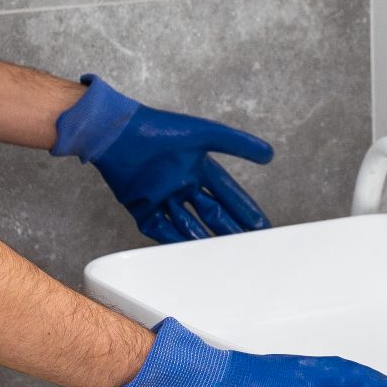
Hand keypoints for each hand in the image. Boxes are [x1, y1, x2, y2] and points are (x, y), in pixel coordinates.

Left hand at [54, 75, 273, 242]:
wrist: (117, 134)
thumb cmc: (159, 128)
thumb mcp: (204, 134)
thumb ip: (236, 143)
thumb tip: (269, 154)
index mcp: (198, 167)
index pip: (228, 194)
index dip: (245, 210)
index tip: (262, 227)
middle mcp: (182, 184)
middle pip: (212, 214)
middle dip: (230, 231)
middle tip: (249, 249)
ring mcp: (162, 198)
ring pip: (189, 225)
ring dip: (205, 240)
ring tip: (223, 258)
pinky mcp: (142, 208)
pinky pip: (162, 230)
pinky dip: (174, 242)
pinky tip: (188, 254)